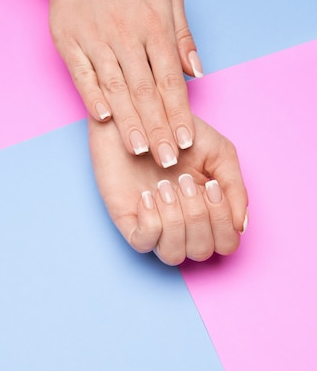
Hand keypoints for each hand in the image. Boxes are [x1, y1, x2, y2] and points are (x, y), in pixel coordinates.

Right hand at [42, 0, 201, 167]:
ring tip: (139, 149)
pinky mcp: (69, 41)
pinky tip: (103, 120)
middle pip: (145, 92)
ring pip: (115, 89)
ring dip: (128, 122)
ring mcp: (95, 39)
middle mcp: (126, 35)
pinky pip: (82, 76)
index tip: (185, 141)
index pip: (170, 80)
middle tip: (165, 160)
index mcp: (154, 25)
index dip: (179, 113)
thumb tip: (197, 73)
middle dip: (157, 129)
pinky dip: (92, 98)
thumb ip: (182, 35)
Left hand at [89, 114, 247, 265]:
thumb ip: (235, 187)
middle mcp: (184, 226)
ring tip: (163, 187)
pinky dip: (150, 221)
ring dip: (174, 220)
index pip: (227, 242)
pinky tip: (146, 196)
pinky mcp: (128, 223)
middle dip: (197, 215)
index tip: (210, 185)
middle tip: (183, 180)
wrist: (135, 115)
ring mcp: (156, 227)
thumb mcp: (218, 152)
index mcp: (209, 212)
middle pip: (202, 251)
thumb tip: (241, 224)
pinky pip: (144, 244)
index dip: (222, 220)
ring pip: (174, 255)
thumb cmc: (176, 133)